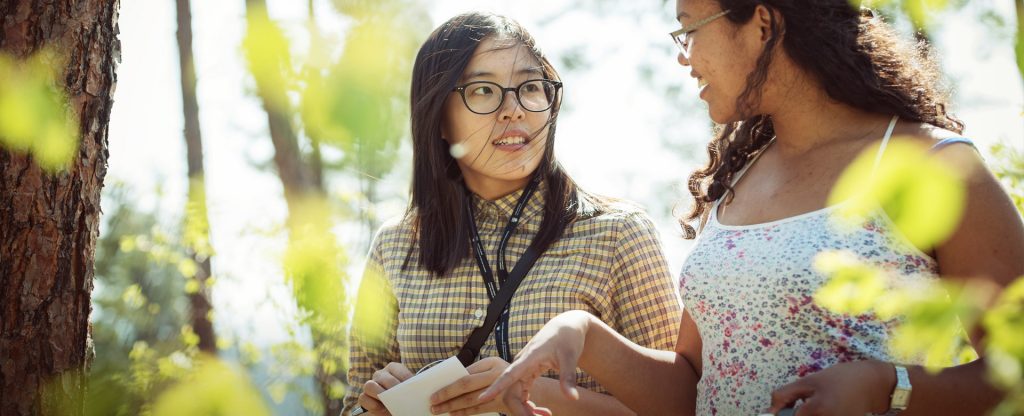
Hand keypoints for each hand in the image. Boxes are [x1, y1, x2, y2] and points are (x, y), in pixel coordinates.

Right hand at [358, 362, 414, 415]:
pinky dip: (372, 404)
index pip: (398, 370)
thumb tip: (417, 388)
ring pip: (369, 385)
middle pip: (383, 378)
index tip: (413, 389)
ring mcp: (370, 384)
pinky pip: (363, 398)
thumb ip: (410, 386)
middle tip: (402, 398)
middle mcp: (381, 374)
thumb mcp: (409, 389)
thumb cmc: (404, 395)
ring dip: (380, 395)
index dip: (405, 379)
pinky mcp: (364, 396)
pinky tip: (382, 409)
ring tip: (390, 403)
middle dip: (393, 389)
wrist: (395, 405)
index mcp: (393, 368)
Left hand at [428, 357, 512, 414]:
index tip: (435, 387)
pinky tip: (453, 414)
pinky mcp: (503, 402)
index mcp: (492, 362)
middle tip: (432, 400)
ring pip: (470, 398)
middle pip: (466, 383)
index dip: (450, 381)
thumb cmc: (505, 376)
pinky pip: (479, 409)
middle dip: (447, 393)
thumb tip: (450, 381)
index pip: (465, 372)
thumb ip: (476, 373)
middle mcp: (497, 373)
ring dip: (452, 405)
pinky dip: (464, 412)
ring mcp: (501, 389)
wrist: (528, 389)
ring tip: (438, 409)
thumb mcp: (493, 368)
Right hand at [478, 310, 591, 415]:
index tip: (482, 398)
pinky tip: (541, 412)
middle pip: (511, 391)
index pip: (509, 374)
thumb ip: (568, 378)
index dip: (496, 387)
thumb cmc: (567, 337)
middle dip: (521, 410)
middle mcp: (522, 364)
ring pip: (515, 395)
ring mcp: (523, 369)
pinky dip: (528, 405)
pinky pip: (521, 393)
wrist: (566, 327)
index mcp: (530, 357)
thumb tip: (572, 398)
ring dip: (526, 410)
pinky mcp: (527, 373)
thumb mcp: (570, 357)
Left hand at [767, 360, 896, 415]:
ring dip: (806, 414)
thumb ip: (785, 395)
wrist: (872, 384)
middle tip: (797, 406)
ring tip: (813, 406)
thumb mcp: (809, 381)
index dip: (780, 415)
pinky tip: (822, 410)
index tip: (778, 411)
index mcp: (816, 410)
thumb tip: (769, 411)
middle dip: (795, 414)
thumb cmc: (839, 379)